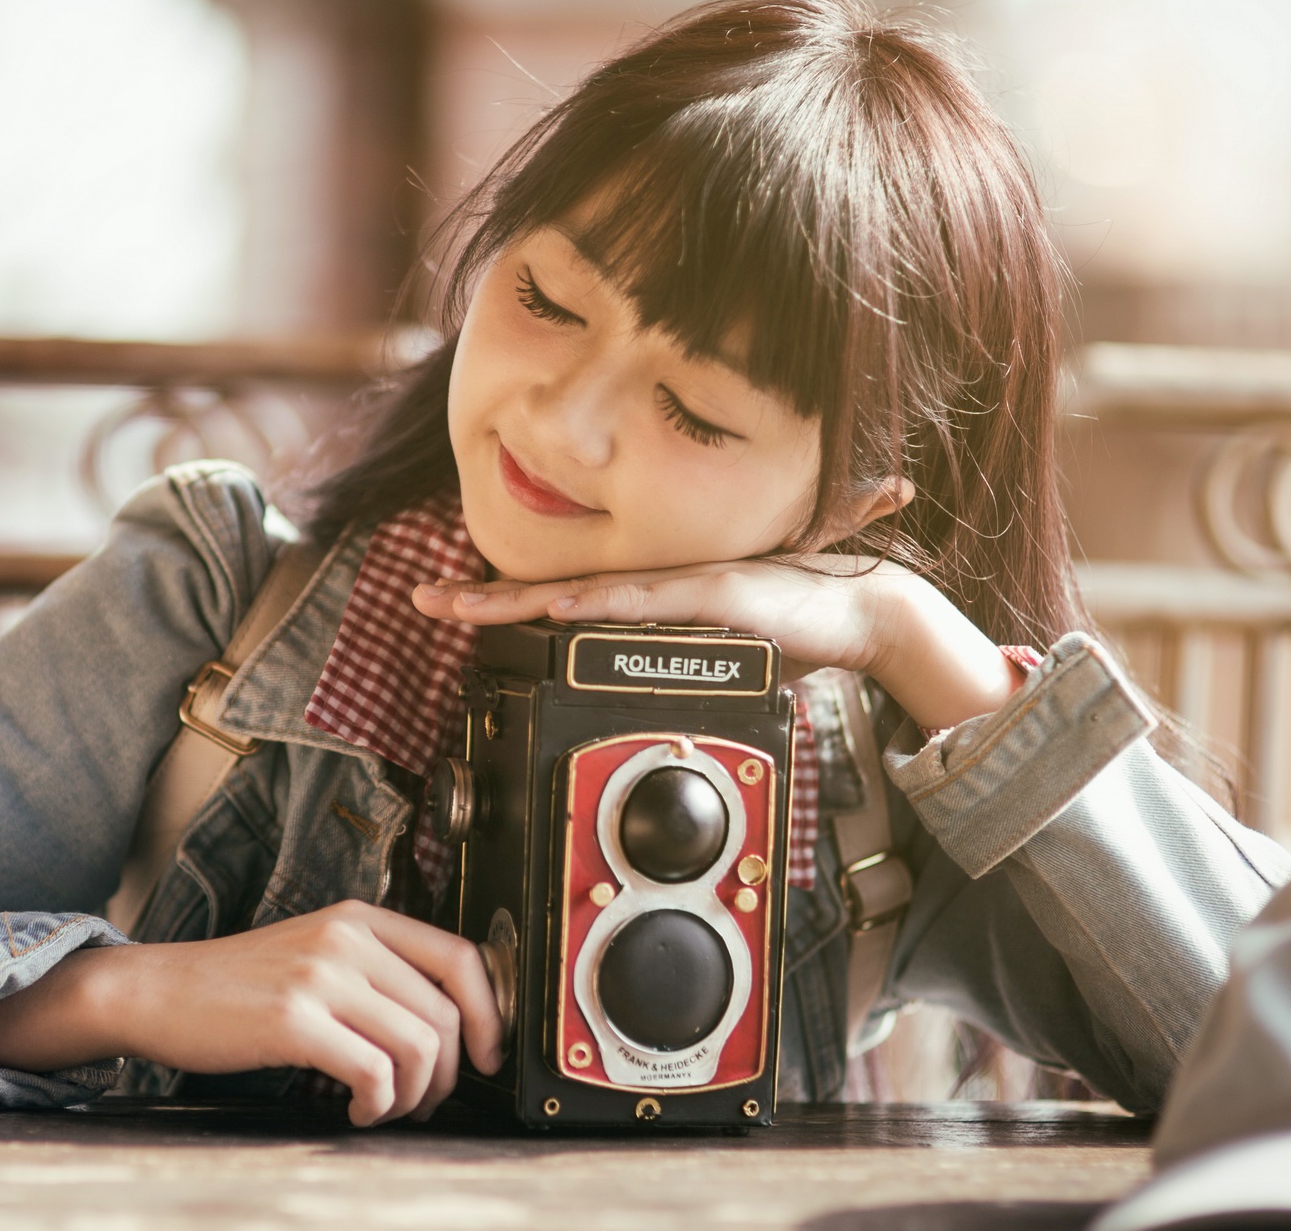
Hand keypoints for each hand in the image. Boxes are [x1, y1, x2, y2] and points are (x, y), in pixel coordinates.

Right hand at [0, 901, 502, 1125]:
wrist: (158, 991)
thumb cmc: (237, 987)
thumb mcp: (315, 953)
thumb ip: (373, 971)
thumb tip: (444, 1024)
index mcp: (359, 918)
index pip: (459, 957)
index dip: (488, 1015)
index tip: (488, 1055)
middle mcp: (347, 938)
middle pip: (444, 1013)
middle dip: (448, 1073)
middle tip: (424, 1101)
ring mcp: (320, 976)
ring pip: (418, 1047)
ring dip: (413, 1095)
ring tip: (385, 1107)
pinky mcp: (294, 1019)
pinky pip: (374, 1072)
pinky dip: (378, 1103)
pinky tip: (357, 1109)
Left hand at [409, 555, 1017, 732]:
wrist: (864, 614)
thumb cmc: (790, 634)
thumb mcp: (716, 665)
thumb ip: (673, 675)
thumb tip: (642, 704)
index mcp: (648, 602)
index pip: (561, 601)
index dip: (503, 606)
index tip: (447, 607)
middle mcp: (654, 586)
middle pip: (552, 593)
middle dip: (485, 601)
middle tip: (425, 600)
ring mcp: (680, 589)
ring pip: (582, 593)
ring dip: (520, 602)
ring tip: (464, 606)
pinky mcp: (714, 597)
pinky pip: (643, 603)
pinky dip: (597, 606)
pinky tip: (556, 608)